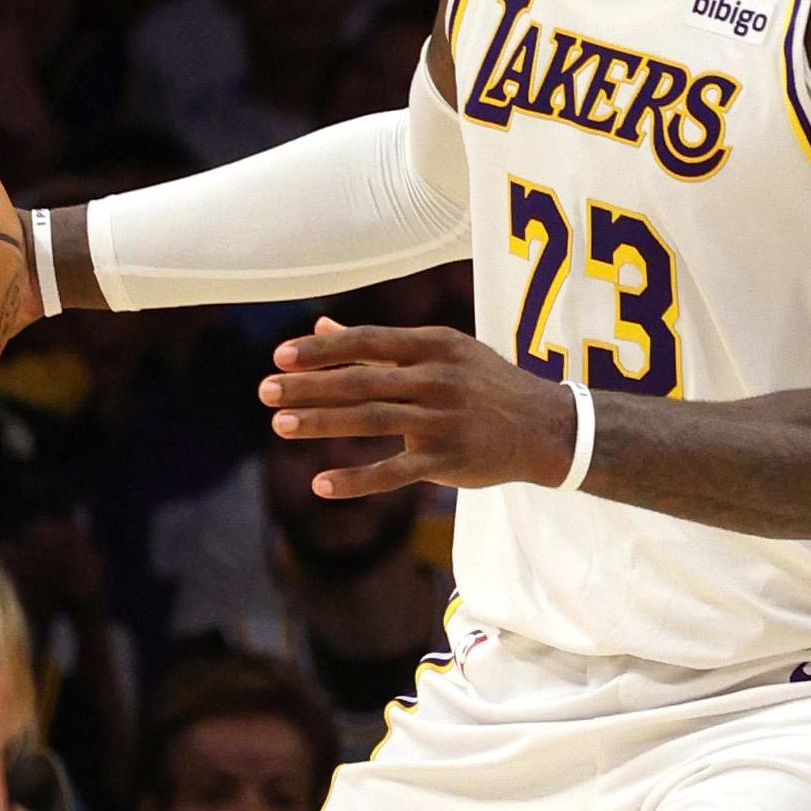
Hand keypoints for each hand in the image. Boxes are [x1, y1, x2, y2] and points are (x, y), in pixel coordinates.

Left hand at [262, 321, 573, 497]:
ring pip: (371, 421)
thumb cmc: (486, 384)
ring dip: (321, 423)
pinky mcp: (447, 460)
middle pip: (361, 381)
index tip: (280, 355)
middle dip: (309, 386)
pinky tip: (321, 484)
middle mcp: (437, 379)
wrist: (545, 427)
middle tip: (264, 390)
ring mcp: (442, 420)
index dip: (322, 350)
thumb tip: (321, 326)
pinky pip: (393, 471)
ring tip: (279, 424)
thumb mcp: (443, 353)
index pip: (367, 342)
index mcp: (435, 346)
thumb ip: (379, 346)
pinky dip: (356, 479)